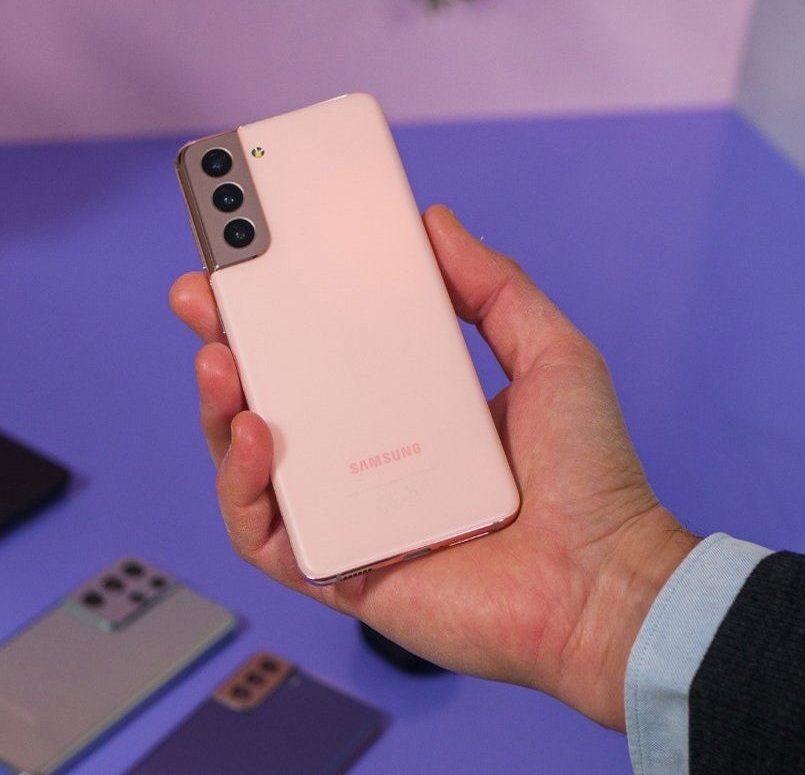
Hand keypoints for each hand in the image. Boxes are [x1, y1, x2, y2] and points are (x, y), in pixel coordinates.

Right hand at [170, 205, 695, 729]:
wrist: (603, 581)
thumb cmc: (588, 478)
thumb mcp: (549, 353)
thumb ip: (494, 286)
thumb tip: (435, 223)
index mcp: (409, 409)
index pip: (326, 350)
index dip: (280, 307)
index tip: (249, 256)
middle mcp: (369, 461)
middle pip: (271, 399)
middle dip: (226, 343)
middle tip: (201, 296)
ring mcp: (348, 516)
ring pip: (248, 464)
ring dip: (219, 410)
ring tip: (222, 364)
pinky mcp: (337, 570)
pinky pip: (261, 534)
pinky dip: (241, 486)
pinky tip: (255, 440)